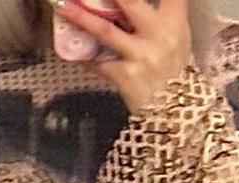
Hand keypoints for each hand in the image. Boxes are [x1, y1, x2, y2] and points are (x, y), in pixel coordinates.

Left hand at [52, 0, 194, 114]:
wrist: (175, 116)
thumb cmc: (173, 74)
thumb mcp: (176, 40)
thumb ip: (160, 16)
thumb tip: (126, 3)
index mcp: (175, 22)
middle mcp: (159, 35)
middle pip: (131, 0)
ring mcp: (142, 56)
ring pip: (106, 31)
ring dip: (81, 17)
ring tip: (62, 6)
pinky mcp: (126, 77)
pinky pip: (99, 63)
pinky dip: (85, 57)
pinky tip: (73, 52)